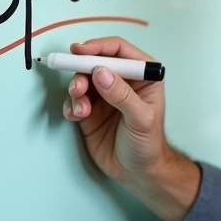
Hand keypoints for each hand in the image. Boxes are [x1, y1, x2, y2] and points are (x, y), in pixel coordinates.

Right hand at [62, 36, 199, 220]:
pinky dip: (71, 105)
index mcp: (142, 76)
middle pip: (95, 63)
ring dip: (76, 91)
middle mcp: (122, 82)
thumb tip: (101, 72)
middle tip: (78, 88)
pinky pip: (74, 100)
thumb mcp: (141, 119)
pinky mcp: (90, 111)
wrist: (137, 173)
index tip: (79, 51)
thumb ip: (122, 95)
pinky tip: (76, 116)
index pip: (119, 51)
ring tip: (81, 110)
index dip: (98, 47)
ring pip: (82, 81)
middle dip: (82, 72)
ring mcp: (104, 96)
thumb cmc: (148, 144)